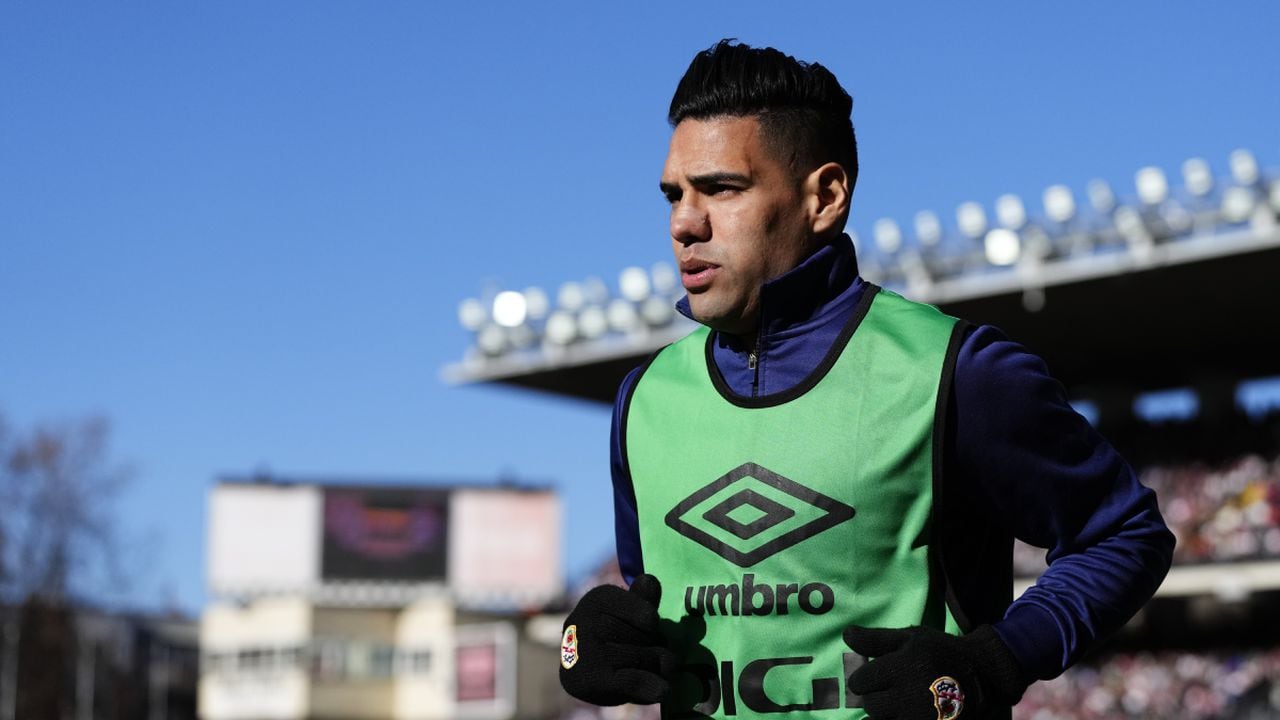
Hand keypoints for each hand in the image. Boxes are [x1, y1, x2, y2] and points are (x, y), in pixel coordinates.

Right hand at [559, 574, 675, 705]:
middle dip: (656, 646)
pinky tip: (663, 689)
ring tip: (653, 667)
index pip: (646, 614)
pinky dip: (653, 687)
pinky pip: (633, 681)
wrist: (579, 669)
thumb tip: (649, 581)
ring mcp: (587, 652)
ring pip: (643, 658)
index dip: (652, 624)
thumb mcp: (627, 612)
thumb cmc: (612, 635)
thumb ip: (642, 598)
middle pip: (645, 636)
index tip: (648, 628)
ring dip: (656, 666)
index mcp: (597, 599)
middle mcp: (585, 621)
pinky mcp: (592, 680)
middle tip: (653, 651)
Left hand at [843, 624, 1025, 719]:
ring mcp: (921, 717)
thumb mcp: (910, 638)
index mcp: (903, 666)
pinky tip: (903, 713)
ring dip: (886, 714)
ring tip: (900, 703)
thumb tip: (846, 635)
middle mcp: (910, 694)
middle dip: (875, 697)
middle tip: (890, 690)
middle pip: (870, 705)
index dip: (864, 678)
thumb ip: (876, 639)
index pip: (860, 682)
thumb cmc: (940, 651)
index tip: (875, 676)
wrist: (982, 675)